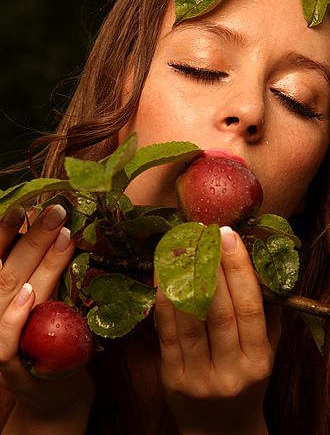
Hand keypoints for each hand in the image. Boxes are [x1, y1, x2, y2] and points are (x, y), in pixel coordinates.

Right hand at [0, 205, 93, 426]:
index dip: (6, 231)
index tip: (26, 203)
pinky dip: (14, 316)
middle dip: (31, 237)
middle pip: (5, 268)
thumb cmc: (46, 336)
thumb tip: (58, 227)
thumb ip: (41, 270)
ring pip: (8, 295)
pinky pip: (4, 341)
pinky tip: (30, 293)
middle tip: (57, 210)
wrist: (51, 390)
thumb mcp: (42, 298)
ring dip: (35, 263)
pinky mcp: (8, 367)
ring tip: (59, 236)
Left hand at [155, 226, 280, 434]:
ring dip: (183, 276)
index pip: (249, 308)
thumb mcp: (268, 352)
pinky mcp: (171, 378)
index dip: (239, 269)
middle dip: (211, 265)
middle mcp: (229, 371)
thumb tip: (260, 261)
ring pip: (189, 319)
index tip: (229, 236)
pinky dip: (164, 298)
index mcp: (258, 362)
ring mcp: (198, 377)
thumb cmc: (247, 382)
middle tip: (204, 232)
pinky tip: (163, 273)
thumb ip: (267, 312)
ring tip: (181, 244)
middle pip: (219, 310)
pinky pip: (166, 332)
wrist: (220, 431)